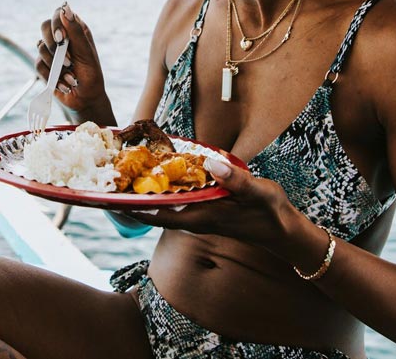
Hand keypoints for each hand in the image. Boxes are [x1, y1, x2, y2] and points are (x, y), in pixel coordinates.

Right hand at [36, 3, 108, 116]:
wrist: (85, 99)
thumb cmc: (91, 74)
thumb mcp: (86, 53)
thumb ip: (76, 32)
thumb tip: (66, 9)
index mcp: (75, 30)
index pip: (59, 14)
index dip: (56, 23)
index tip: (61, 38)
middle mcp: (62, 37)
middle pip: (44, 26)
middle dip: (52, 44)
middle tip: (66, 60)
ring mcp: (51, 51)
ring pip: (40, 47)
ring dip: (56, 65)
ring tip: (71, 75)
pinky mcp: (44, 65)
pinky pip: (38, 64)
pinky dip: (52, 75)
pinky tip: (64, 83)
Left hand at [125, 158, 305, 250]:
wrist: (283, 231)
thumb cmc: (271, 213)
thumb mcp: (258, 193)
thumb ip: (235, 180)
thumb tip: (209, 163)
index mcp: (202, 217)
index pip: (159, 214)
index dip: (134, 206)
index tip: (111, 195)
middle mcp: (195, 218)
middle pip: (155, 210)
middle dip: (134, 196)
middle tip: (112, 174)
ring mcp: (200, 214)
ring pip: (165, 205)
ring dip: (148, 191)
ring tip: (127, 170)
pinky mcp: (206, 209)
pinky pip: (177, 200)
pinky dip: (166, 188)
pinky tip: (160, 172)